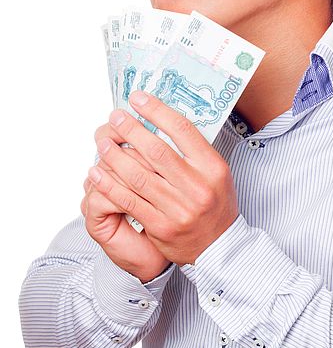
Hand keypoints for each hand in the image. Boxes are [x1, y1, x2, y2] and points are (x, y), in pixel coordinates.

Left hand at [88, 90, 238, 265]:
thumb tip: (163, 120)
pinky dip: (110, 185)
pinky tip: (98, 172)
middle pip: (156, 151)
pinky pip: (130, 201)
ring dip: (115, 156)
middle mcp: (196, 186)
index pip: (182, 130)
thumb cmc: (216, 205)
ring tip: (103, 142)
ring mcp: (178, 208)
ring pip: (138, 176)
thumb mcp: (217, 174)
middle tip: (115, 116)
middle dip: (131, 130)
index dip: (157, 111)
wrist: (220, 247)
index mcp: (212, 168)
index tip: (138, 99)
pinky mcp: (161, 226)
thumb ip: (195, 151)